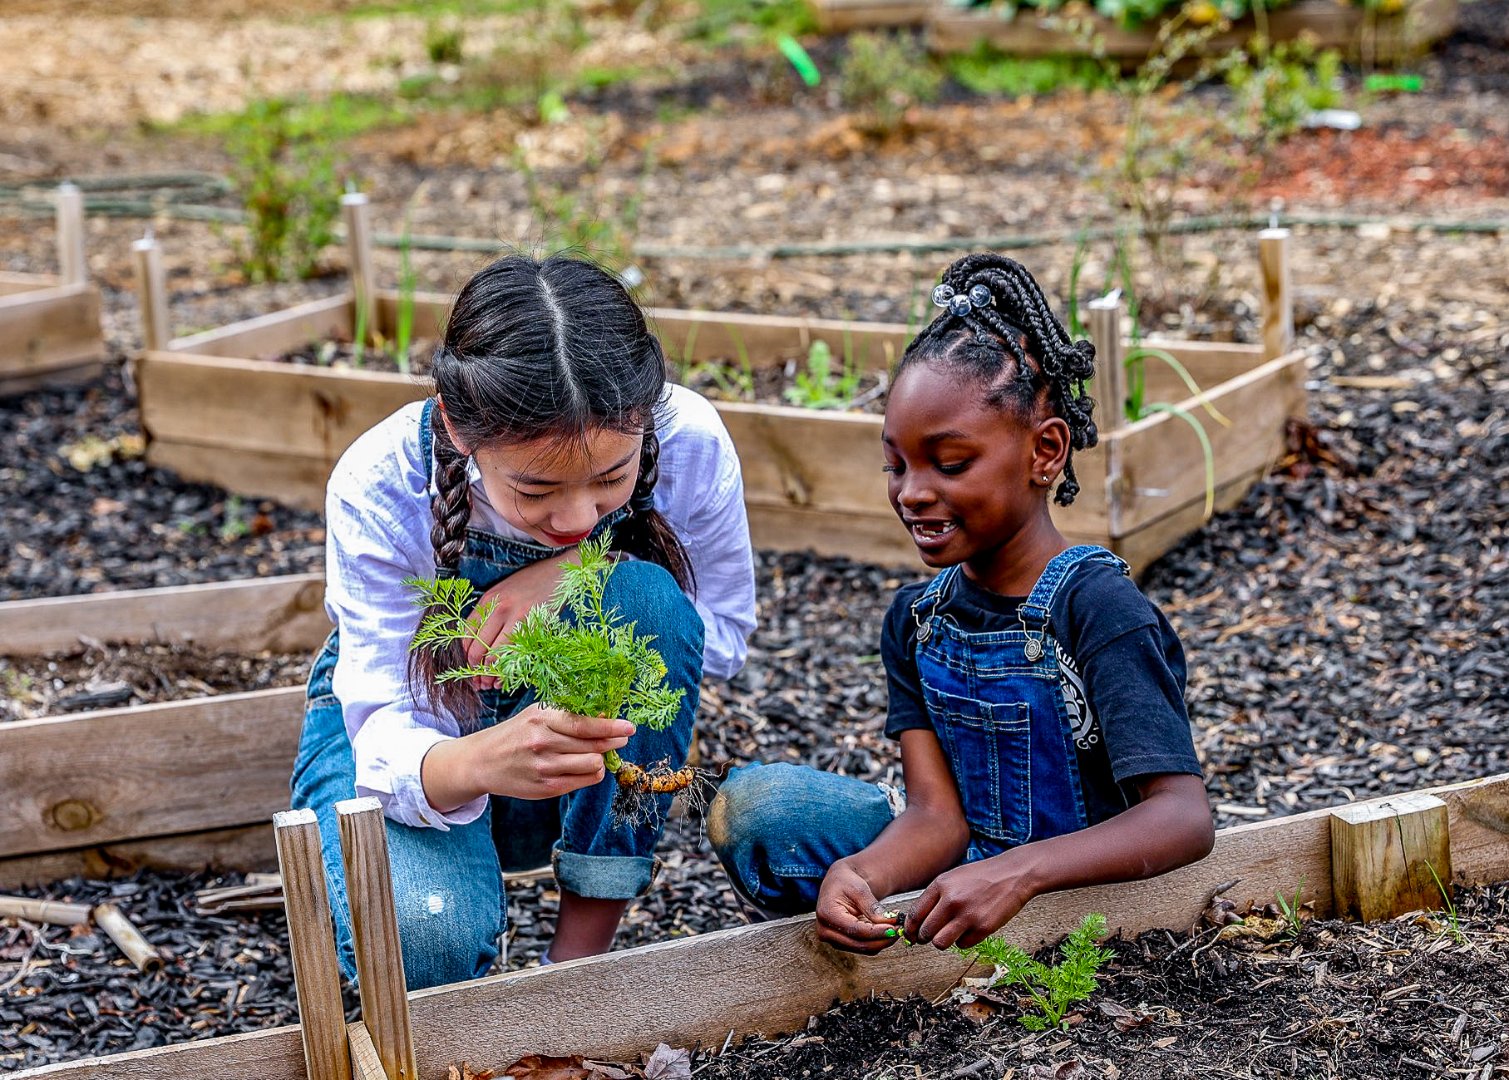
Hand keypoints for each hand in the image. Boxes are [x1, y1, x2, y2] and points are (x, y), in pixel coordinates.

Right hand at [422, 704, 633, 808]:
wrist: (482, 761)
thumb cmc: (515, 734)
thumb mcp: (537, 714)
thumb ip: (568, 716)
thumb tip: (605, 717)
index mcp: (541, 719)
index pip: (584, 724)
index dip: (611, 726)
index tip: (629, 727)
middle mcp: (543, 743)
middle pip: (594, 745)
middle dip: (613, 742)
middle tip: (622, 739)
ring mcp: (544, 767)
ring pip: (593, 764)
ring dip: (602, 758)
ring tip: (597, 752)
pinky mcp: (546, 788)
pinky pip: (584, 781)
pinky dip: (592, 773)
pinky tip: (587, 766)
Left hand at [465, 555, 572, 687]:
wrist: (559, 572)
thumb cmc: (531, 583)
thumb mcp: (503, 592)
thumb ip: (489, 613)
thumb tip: (477, 644)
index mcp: (488, 599)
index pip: (466, 634)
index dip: (465, 655)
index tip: (468, 667)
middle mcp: (499, 608)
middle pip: (478, 647)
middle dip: (474, 670)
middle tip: (476, 682)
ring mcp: (518, 618)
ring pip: (495, 655)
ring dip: (489, 675)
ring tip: (488, 685)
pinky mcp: (535, 626)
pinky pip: (516, 654)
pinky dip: (507, 671)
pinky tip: (503, 679)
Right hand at [816, 861, 901, 953]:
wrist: (838, 884)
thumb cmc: (846, 882)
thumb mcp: (859, 889)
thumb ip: (872, 907)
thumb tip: (889, 923)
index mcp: (827, 914)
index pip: (855, 930)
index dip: (876, 931)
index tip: (894, 928)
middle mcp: (825, 931)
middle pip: (858, 944)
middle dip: (882, 939)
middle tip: (899, 930)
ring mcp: (832, 939)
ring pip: (862, 948)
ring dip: (881, 941)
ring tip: (895, 927)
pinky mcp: (841, 943)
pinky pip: (863, 947)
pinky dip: (877, 941)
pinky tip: (886, 930)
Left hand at [905, 855, 1032, 950]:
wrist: (1013, 874)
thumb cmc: (981, 876)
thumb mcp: (952, 878)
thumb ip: (935, 897)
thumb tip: (917, 921)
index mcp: (940, 885)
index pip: (915, 915)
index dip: (910, 929)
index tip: (910, 935)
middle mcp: (951, 900)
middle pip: (925, 932)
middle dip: (925, 938)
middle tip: (930, 936)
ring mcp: (967, 915)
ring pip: (940, 943)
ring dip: (942, 941)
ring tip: (950, 933)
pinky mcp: (983, 928)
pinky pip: (962, 945)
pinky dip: (963, 940)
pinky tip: (970, 928)